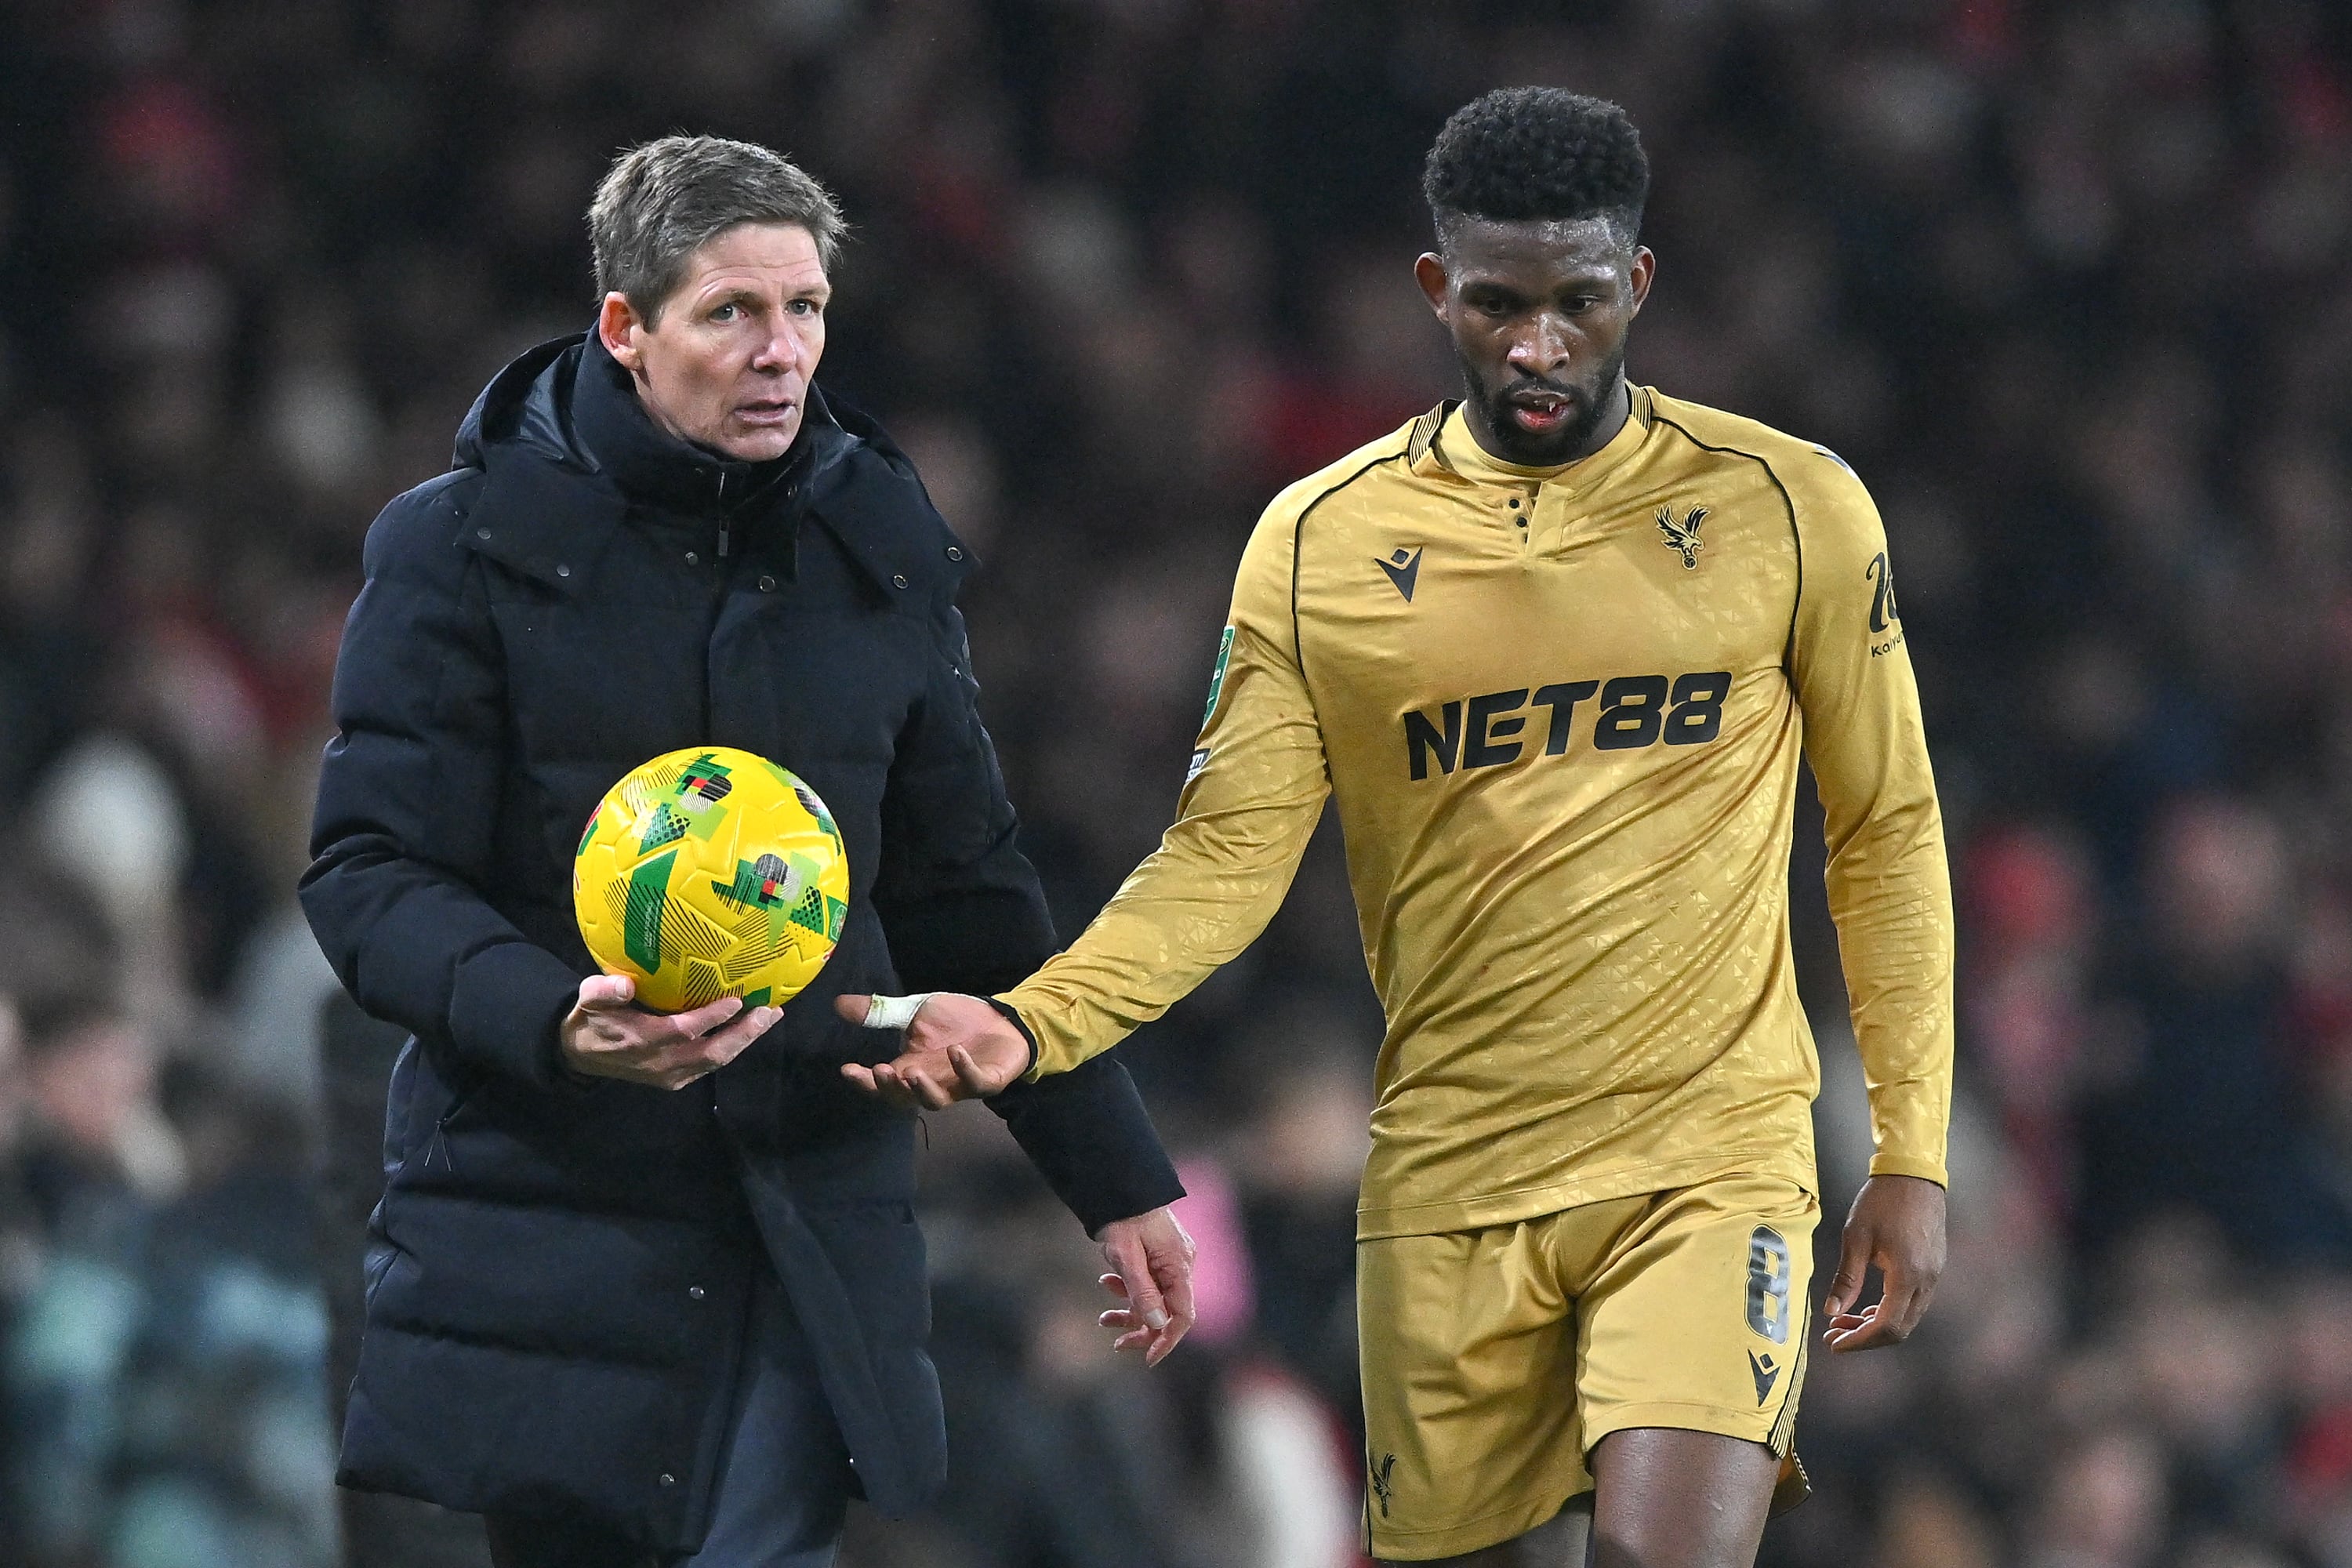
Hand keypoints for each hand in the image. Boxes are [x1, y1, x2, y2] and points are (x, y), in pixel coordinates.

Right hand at [560, 974, 777, 1089]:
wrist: (581, 1055)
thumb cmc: (591, 1018)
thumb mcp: (588, 999)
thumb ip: (604, 991)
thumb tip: (624, 985)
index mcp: (642, 1040)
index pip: (683, 1031)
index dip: (711, 1018)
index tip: (736, 1000)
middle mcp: (661, 1063)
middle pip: (712, 1053)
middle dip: (744, 1034)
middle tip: (770, 1011)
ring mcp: (671, 1075)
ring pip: (716, 1061)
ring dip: (745, 1041)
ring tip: (770, 1016)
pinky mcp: (676, 1079)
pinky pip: (710, 1065)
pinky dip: (733, 1048)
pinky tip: (749, 1029)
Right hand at [834, 991, 1027, 1108]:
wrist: (999, 1019)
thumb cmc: (955, 1021)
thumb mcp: (915, 1012)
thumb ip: (881, 1012)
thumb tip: (839, 1003)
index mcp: (910, 1068)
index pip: (882, 1082)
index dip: (864, 1081)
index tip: (847, 1069)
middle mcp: (932, 1082)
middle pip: (904, 1099)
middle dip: (891, 1088)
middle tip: (880, 1071)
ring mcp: (959, 1085)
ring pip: (937, 1100)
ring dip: (923, 1089)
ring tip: (912, 1073)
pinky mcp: (988, 1080)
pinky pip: (976, 1082)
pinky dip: (965, 1069)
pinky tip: (956, 1051)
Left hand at [1093, 1206, 1196, 1366]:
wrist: (1118, 1186)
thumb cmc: (1122, 1217)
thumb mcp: (1126, 1256)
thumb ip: (1142, 1290)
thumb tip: (1156, 1324)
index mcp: (1178, 1266)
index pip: (1183, 1315)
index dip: (1167, 1339)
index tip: (1148, 1358)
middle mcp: (1180, 1265)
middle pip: (1168, 1311)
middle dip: (1142, 1329)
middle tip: (1117, 1343)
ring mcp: (1171, 1261)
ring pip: (1156, 1300)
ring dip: (1131, 1312)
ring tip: (1104, 1318)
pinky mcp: (1159, 1256)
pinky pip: (1148, 1284)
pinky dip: (1128, 1291)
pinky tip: (1107, 1282)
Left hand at [1821, 1173, 1945, 1352]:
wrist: (1913, 1175)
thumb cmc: (1881, 1201)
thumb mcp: (1856, 1237)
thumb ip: (1846, 1278)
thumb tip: (1831, 1311)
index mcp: (1907, 1275)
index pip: (1886, 1326)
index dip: (1859, 1341)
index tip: (1834, 1344)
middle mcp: (1926, 1281)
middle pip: (1899, 1329)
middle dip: (1865, 1338)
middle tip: (1833, 1334)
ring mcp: (1933, 1276)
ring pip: (1907, 1318)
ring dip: (1876, 1326)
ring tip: (1843, 1321)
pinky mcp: (1933, 1269)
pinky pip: (1912, 1303)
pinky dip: (1889, 1311)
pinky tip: (1866, 1307)